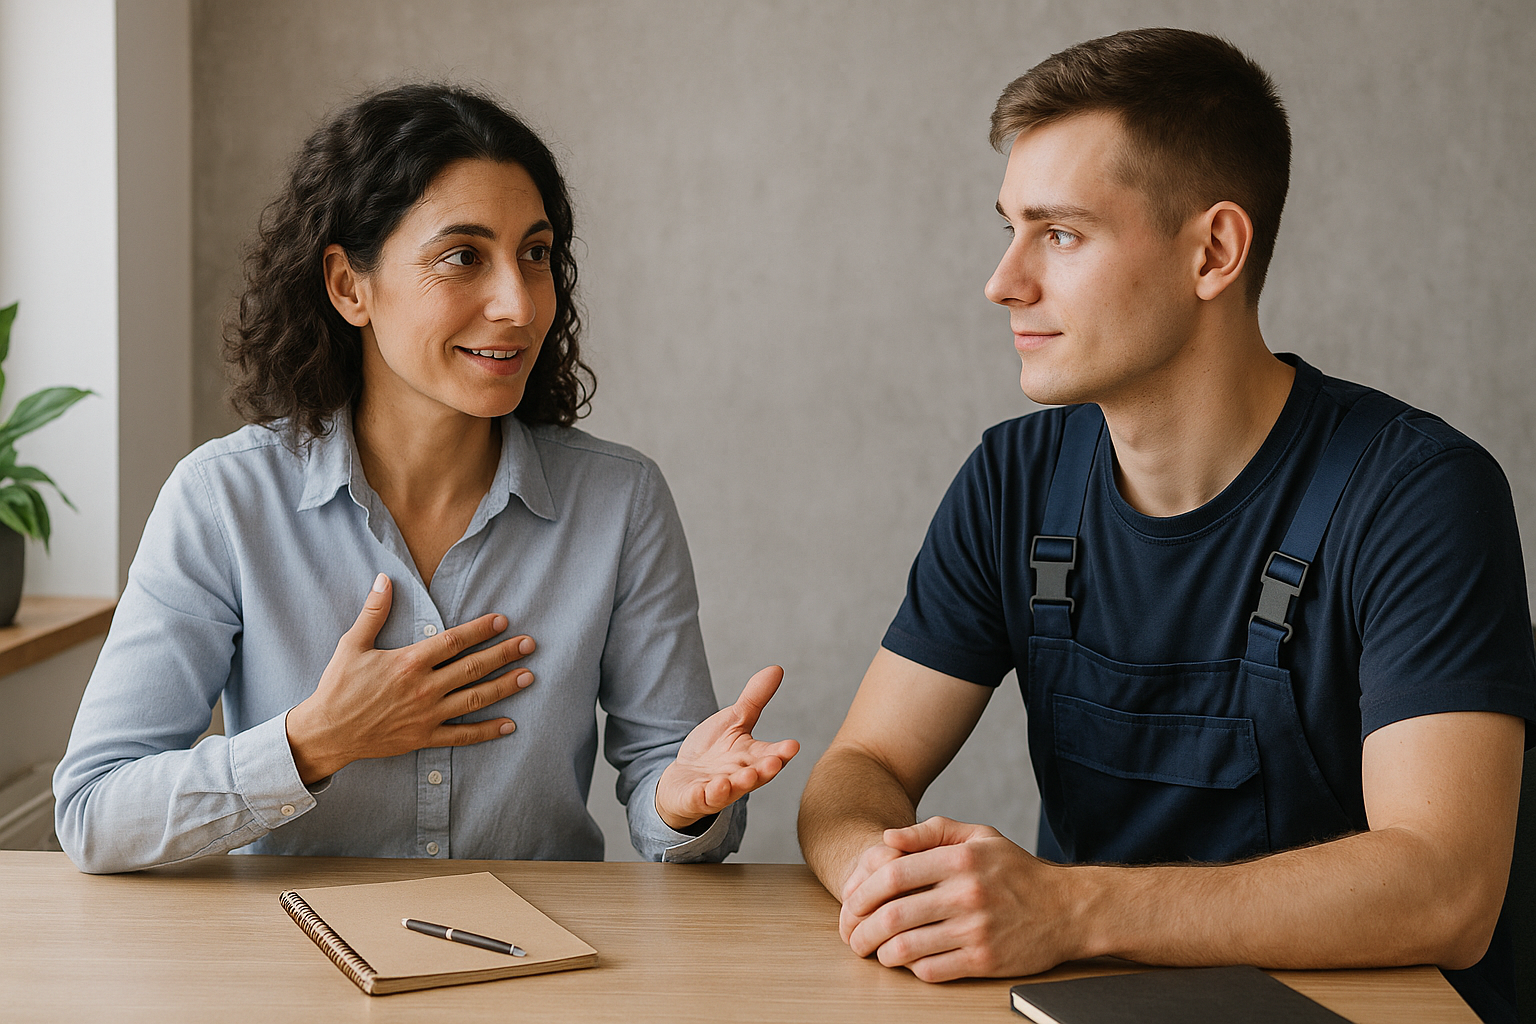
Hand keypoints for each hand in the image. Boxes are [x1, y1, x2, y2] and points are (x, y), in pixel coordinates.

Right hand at [285, 573, 536, 782]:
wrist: (326, 732)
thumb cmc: (338, 687)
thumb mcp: (352, 645)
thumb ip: (374, 612)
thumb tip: (385, 578)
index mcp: (409, 662)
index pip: (454, 641)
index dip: (481, 630)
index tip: (503, 621)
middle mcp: (423, 688)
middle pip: (473, 668)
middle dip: (504, 654)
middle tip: (530, 644)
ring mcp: (427, 715)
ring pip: (475, 699)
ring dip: (504, 687)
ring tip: (528, 676)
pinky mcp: (424, 737)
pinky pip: (462, 735)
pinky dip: (487, 731)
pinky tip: (509, 725)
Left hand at [654, 665, 801, 829]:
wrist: (683, 780)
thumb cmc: (715, 751)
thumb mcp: (735, 720)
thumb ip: (755, 699)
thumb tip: (777, 668)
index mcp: (752, 757)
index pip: (771, 755)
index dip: (782, 752)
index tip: (792, 745)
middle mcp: (739, 775)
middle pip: (756, 775)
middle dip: (765, 770)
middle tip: (774, 762)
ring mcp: (718, 789)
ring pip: (732, 789)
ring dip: (739, 784)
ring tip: (746, 776)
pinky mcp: (696, 798)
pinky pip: (702, 798)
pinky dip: (708, 795)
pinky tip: (710, 788)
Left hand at [840, 815, 1078, 980]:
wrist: (1068, 908)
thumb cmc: (1016, 871)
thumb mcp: (980, 836)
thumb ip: (932, 832)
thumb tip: (887, 838)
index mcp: (960, 859)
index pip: (892, 874)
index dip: (860, 891)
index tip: (849, 902)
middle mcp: (966, 893)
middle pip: (892, 915)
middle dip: (861, 929)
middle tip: (852, 935)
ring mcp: (976, 930)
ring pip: (906, 947)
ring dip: (880, 952)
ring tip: (875, 950)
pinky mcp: (985, 961)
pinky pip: (932, 970)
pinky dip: (911, 968)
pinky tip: (908, 961)